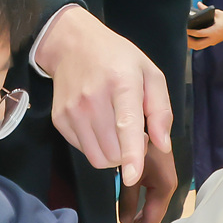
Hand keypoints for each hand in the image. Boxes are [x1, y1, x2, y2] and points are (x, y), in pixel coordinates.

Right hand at [34, 4, 171, 185]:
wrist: (73, 45)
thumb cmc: (118, 59)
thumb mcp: (150, 74)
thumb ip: (161, 110)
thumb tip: (162, 145)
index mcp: (121, 83)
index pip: (126, 124)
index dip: (131, 154)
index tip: (132, 177)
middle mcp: (93, 99)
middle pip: (114, 151)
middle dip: (129, 152)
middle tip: (133, 131)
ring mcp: (72, 111)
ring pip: (98, 158)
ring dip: (113, 153)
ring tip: (116, 129)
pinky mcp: (59, 120)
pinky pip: (84, 151)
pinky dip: (96, 146)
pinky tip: (99, 124)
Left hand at [119, 144, 178, 222]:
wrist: (148, 117)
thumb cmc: (140, 144)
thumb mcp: (132, 173)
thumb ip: (129, 197)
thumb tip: (126, 222)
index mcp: (165, 186)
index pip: (153, 218)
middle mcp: (167, 185)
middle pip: (154, 215)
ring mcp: (162, 179)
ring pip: (151, 207)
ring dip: (140, 222)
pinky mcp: (156, 174)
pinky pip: (149, 198)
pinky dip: (140, 210)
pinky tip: (132, 216)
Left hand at [186, 8, 222, 50]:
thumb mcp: (218, 13)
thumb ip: (207, 9)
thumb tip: (199, 4)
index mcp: (213, 31)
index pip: (200, 33)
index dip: (191, 32)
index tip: (185, 29)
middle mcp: (212, 39)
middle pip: (198, 44)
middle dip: (189, 42)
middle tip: (182, 36)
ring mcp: (212, 42)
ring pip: (199, 47)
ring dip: (191, 44)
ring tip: (184, 39)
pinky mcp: (212, 42)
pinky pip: (201, 46)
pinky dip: (194, 44)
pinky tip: (189, 40)